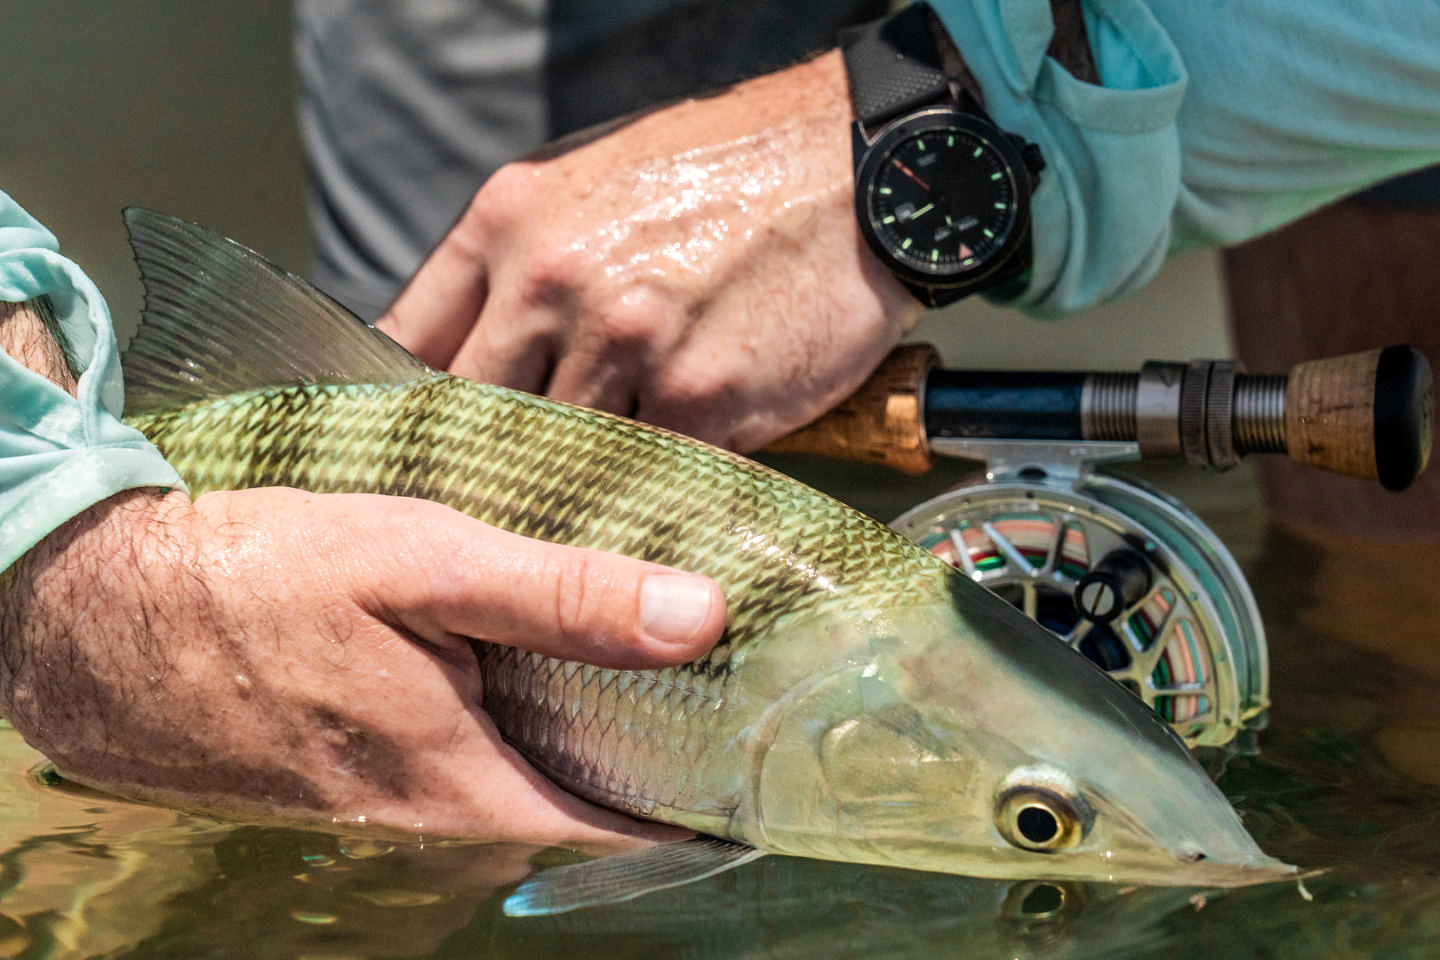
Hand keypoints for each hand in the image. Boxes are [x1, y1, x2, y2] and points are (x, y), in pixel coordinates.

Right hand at [0, 486, 724, 848]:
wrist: (95, 608)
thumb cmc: (257, 575)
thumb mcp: (425, 562)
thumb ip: (564, 595)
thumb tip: (701, 620)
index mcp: (461, 784)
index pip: (620, 831)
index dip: (696, 804)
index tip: (756, 763)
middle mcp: (425, 821)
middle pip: (571, 809)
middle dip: (643, 763)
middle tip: (708, 693)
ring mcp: (376, 808)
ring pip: (512, 788)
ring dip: (572, 742)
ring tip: (628, 671)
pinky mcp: (341, 778)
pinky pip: (454, 771)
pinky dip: (505, 730)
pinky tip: (516, 668)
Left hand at [378, 50, 921, 450]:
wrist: (856, 169)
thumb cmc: (728, 176)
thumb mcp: (592, 187)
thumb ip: (524, 264)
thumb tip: (480, 354)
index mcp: (511, 222)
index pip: (408, 344)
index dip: (407, 409)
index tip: (420, 446)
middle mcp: (553, 279)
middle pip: (473, 415)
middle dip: (485, 461)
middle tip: (500, 498)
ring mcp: (625, 341)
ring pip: (560, 454)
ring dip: (577, 479)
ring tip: (595, 495)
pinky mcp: (699, 397)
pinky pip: (648, 472)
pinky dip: (656, 484)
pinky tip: (672, 474)